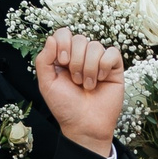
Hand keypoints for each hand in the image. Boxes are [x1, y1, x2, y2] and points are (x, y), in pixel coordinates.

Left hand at [35, 31, 123, 154]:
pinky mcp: (114, 68)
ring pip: (96, 46)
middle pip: (80, 38)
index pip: (64, 33)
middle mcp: (81, 56)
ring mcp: (99, 61)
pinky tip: (101, 80)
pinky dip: (104, 66)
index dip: (63, 43)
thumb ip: (43, 60)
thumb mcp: (46, 84)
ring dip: (89, 68)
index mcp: (64, 57)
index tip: (62, 62)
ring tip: (87, 85)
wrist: (85, 125)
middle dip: (76, 61)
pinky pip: (112, 53)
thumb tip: (51, 39)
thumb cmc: (65, 107)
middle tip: (75, 80)